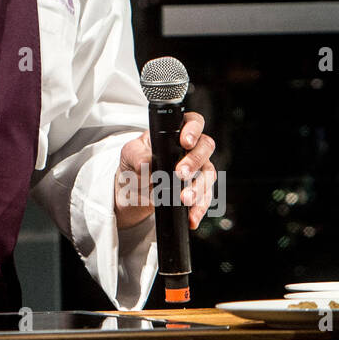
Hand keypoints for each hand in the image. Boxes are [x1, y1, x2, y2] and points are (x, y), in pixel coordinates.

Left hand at [114, 112, 215, 230]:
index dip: (193, 129)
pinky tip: (191, 217)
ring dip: (199, 188)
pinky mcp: (198, 191)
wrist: (131, 193)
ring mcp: (197, 170)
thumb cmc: (133, 165)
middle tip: (180, 173)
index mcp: (174, 133)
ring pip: (209, 174)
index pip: (193, 122)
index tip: (184, 142)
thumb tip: (145, 163)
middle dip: (195, 161)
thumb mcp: (129, 156)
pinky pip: (206, 198)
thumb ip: (136, 155)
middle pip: (205, 148)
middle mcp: (190, 149)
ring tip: (184, 199)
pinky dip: (199, 209)